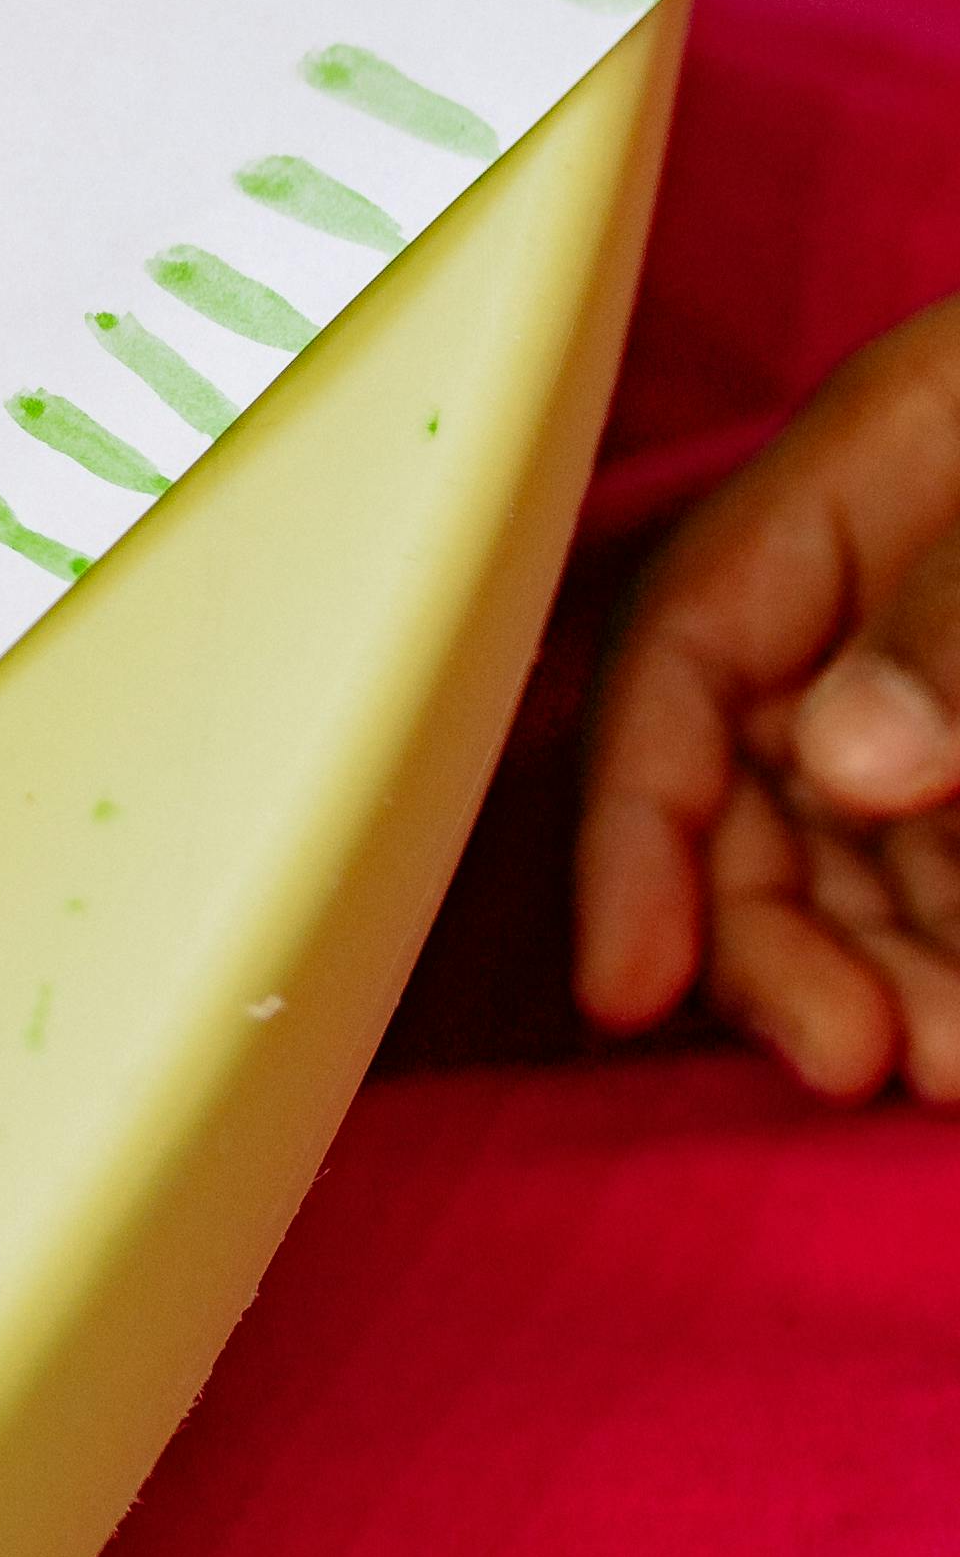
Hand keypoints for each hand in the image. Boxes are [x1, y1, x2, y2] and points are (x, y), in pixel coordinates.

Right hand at [575, 290, 959, 1095]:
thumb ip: (953, 616)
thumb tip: (847, 757)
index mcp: (855, 486)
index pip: (681, 658)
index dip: (636, 832)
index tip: (628, 988)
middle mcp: (882, 601)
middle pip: (759, 794)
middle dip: (782, 946)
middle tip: (860, 1060)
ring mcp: (959, 691)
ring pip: (869, 865)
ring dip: (891, 982)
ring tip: (955, 1070)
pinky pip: (956, 880)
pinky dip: (959, 961)